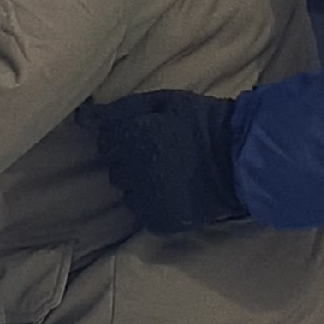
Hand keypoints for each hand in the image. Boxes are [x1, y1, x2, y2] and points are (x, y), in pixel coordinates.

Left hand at [84, 89, 244, 233]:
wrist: (242, 160)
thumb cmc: (203, 122)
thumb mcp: (164, 101)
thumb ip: (120, 109)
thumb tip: (82, 118)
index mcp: (135, 138)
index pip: (105, 142)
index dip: (123, 137)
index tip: (144, 135)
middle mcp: (136, 172)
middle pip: (115, 169)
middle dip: (131, 161)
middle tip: (161, 154)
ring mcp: (148, 200)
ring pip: (128, 193)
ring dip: (141, 185)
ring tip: (170, 174)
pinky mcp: (160, 221)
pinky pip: (144, 213)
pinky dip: (155, 204)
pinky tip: (175, 191)